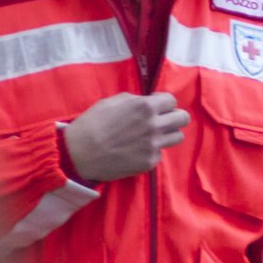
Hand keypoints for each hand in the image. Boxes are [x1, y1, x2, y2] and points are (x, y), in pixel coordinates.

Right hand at [63, 92, 188, 181]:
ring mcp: (153, 145)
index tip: (156, 107)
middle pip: (183, 118)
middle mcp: (154, 125)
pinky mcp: (149, 162)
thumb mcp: (112, 102)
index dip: (163, 103)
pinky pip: (159, 154)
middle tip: (162, 121)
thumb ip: (135, 100)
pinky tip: (137, 150)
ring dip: (167, 134)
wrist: (79, 153)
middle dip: (174, 117)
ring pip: (177, 137)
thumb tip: (148, 101)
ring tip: (152, 136)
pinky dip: (152, 151)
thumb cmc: (92, 124)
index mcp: (145, 106)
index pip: (172, 101)